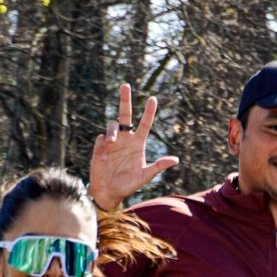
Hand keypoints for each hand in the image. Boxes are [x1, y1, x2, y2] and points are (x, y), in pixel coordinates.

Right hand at [90, 83, 175, 211]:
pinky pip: (101, 138)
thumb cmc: (128, 184)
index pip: (144, 124)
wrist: (109, 192)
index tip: (153, 99)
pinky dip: (103, 144)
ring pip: (112, 124)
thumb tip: (176, 160)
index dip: (149, 112)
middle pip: (125, 114)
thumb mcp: (145, 176)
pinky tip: (103, 156)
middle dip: (125, 99)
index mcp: (137, 143)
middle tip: (125, 85)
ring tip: (111, 142)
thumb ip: (158, 167)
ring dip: (112, 130)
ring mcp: (112, 141)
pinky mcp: (100, 146)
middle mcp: (125, 138)